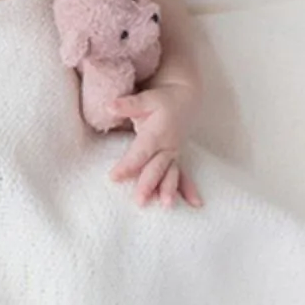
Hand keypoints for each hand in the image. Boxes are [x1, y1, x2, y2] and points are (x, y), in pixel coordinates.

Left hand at [108, 82, 203, 208]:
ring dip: (168, 190)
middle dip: (148, 185)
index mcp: (156, 133)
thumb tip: (109, 105)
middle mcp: (167, 146)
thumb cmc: (161, 99)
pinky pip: (184, 175)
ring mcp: (174, 153)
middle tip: (140, 201)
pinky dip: (188, 189)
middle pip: (156, 168)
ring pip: (171, 174)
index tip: (114, 177)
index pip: (140, 153)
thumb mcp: (145, 98)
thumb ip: (128, 104)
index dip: (128, 165)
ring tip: (166, 205)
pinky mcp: (178, 157)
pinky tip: (194, 203)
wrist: (184, 98)